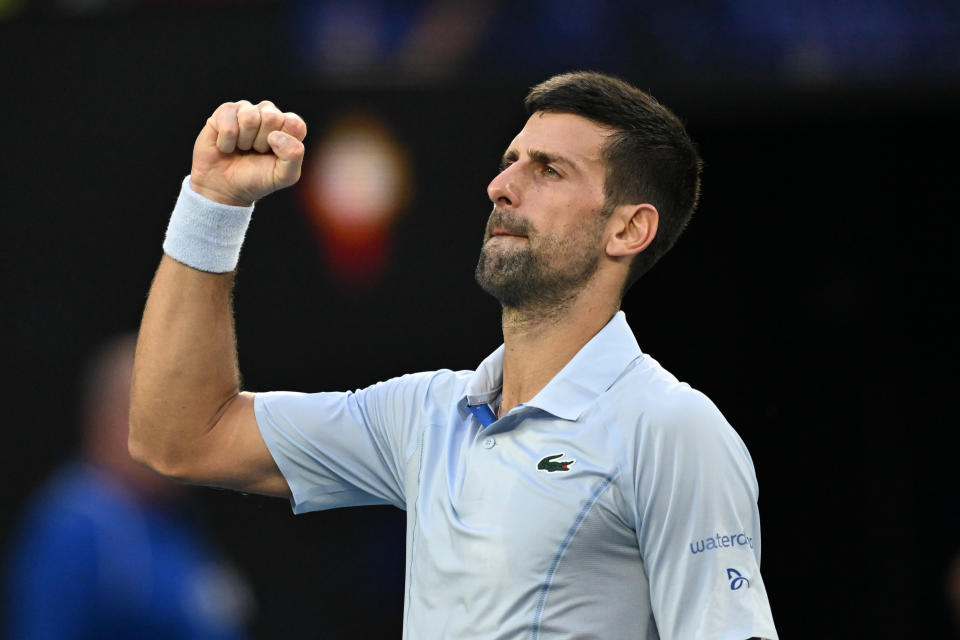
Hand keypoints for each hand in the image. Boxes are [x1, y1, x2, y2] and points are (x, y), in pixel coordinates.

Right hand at [190, 100, 307, 206]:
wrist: (225, 187)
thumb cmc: (257, 178)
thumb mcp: (284, 176)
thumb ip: (294, 156)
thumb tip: (275, 135)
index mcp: (288, 127)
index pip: (295, 124)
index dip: (284, 143)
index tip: (274, 155)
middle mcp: (269, 113)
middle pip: (272, 117)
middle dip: (262, 142)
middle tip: (256, 152)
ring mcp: (247, 110)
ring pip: (249, 117)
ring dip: (244, 141)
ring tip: (242, 148)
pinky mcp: (225, 111)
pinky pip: (228, 123)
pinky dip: (227, 143)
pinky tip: (227, 146)